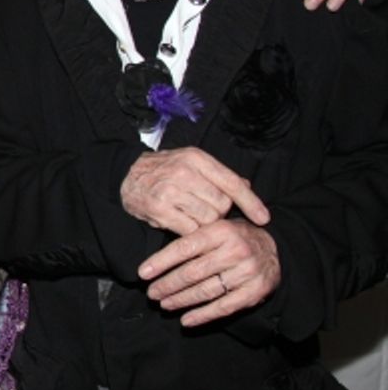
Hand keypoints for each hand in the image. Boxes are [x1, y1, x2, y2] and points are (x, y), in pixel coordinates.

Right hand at [120, 148, 269, 235]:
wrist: (125, 176)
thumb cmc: (163, 170)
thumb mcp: (191, 163)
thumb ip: (218, 175)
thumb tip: (246, 185)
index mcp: (196, 158)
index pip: (232, 182)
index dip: (251, 202)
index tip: (264, 218)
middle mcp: (184, 172)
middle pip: (222, 205)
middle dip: (218, 211)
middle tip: (203, 208)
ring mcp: (171, 191)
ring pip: (208, 219)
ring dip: (204, 223)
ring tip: (190, 214)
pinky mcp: (160, 209)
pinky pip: (190, 230)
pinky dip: (190, 231)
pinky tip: (179, 221)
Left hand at [139, 218, 280, 325]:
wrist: (274, 249)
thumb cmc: (234, 238)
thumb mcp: (216, 228)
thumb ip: (192, 239)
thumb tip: (156, 259)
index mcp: (221, 231)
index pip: (184, 248)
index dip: (161, 262)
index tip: (143, 273)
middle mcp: (236, 251)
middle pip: (193, 272)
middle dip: (168, 284)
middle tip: (152, 292)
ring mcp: (247, 273)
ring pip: (206, 291)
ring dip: (181, 300)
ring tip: (164, 304)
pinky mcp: (255, 292)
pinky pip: (224, 307)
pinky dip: (203, 315)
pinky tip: (186, 320)